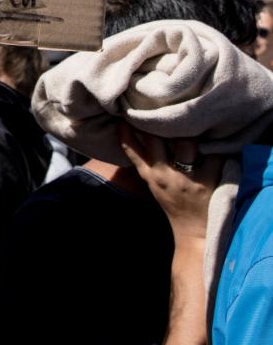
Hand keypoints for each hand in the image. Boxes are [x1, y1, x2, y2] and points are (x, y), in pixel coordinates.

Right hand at [118, 126, 221, 241]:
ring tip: (197, 122)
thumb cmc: (174, 204)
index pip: (133, 152)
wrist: (194, 232)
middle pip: (156, 140)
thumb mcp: (154, 185)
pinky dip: (218, 149)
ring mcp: (186, 179)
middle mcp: (165, 176)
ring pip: (186, 144)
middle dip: (161, 125)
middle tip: (169, 112)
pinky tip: (220, 142)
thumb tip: (143, 136)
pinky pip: (213, 155)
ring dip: (191, 133)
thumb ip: (148, 164)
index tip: (125, 117)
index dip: (127, 134)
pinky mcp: (207, 182)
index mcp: (151, 176)